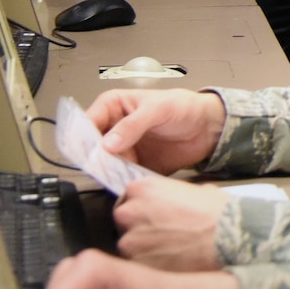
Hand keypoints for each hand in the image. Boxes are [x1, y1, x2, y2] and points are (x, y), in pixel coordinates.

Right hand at [87, 89, 227, 173]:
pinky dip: (121, 180)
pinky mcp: (133, 165)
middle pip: (91, 146)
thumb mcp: (158, 108)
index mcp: (113, 106)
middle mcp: (113, 128)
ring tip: (114, 175)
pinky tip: (126, 181)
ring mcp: (122, 148)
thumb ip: (133, 124)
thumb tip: (108, 142)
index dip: (83, 138)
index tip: (85, 152)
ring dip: (107, 171)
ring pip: (103, 164)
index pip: (87, 122)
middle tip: (100, 167)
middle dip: (93, 158)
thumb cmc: (184, 107)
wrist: (206, 128)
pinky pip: (120, 175)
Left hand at [115, 178, 230, 272]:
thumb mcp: (196, 190)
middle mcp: (129, 212)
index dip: (144, 210)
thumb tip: (177, 202)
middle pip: (124, 223)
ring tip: (170, 255)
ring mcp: (130, 241)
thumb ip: (174, 195)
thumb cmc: (219, 213)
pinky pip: (137, 267)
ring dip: (144, 251)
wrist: (228, 238)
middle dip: (139, 230)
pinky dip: (150, 268)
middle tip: (163, 238)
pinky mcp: (136, 266)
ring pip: (129, 248)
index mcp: (142, 188)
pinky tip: (171, 266)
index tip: (156, 218)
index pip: (129, 199)